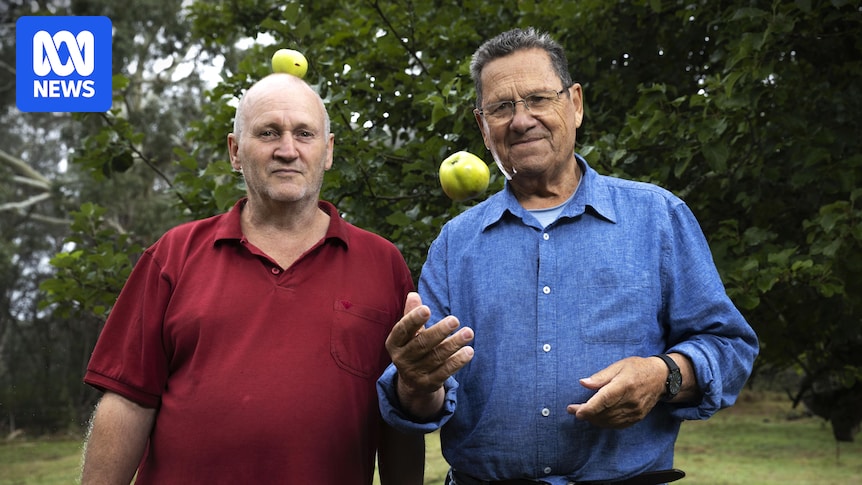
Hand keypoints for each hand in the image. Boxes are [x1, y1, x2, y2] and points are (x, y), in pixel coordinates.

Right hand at [385, 292, 473, 418]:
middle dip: (439, 332)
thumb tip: (413, 295)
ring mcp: (414, 373)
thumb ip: (411, 314)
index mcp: (394, 343)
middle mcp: (401, 359)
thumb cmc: (412, 347)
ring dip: (453, 344)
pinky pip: (444, 372)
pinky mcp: (428, 384)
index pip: (402, 330)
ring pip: (436, 357)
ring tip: (468, 333)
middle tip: (455, 320)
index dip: (413, 319)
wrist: (412, 382)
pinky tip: (469, 351)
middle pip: (421, 344)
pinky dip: (457, 362)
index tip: (427, 309)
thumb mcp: (409, 333)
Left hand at [566, 356, 665, 428]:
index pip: (604, 400)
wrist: (661, 378)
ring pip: (609, 421)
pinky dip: (604, 422)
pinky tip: (596, 417)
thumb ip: (600, 376)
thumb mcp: (619, 365)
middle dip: (586, 413)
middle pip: (604, 412)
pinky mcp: (637, 417)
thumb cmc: (637, 368)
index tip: (576, 411)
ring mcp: (635, 411)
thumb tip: (583, 383)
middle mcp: (631, 401)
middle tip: (571, 409)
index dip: (589, 408)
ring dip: (593, 419)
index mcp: (625, 385)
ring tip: (581, 412)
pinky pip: (617, 425)